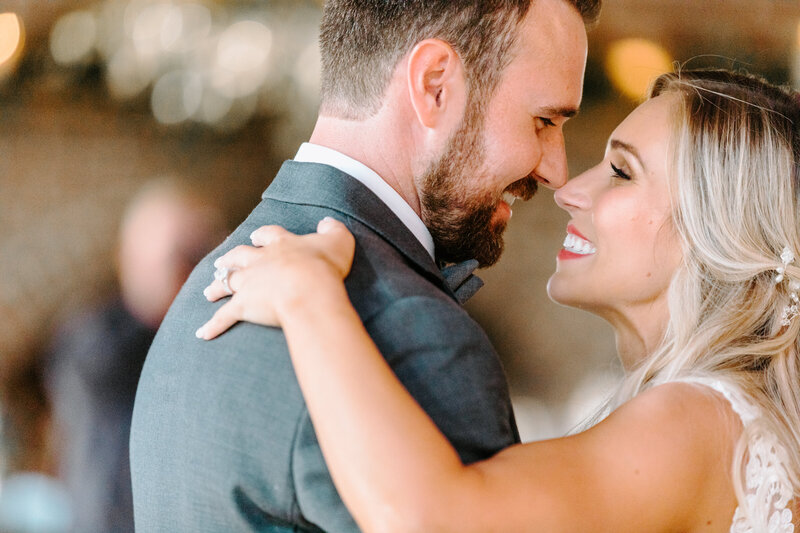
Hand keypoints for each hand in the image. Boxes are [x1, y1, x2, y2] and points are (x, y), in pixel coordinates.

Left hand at [196, 217, 354, 339]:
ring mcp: (249, 283)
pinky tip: (202, 334)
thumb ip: (334, 229)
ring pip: (227, 282)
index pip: (268, 235)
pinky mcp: (243, 306)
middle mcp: (261, 261)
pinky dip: (212, 326)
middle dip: (230, 259)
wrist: (308, 289)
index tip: (255, 235)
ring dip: (217, 286)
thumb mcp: (339, 240)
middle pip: (239, 257)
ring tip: (208, 291)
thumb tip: (327, 221)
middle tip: (223, 261)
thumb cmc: (326, 266)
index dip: (261, 236)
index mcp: (282, 245)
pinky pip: (223, 317)